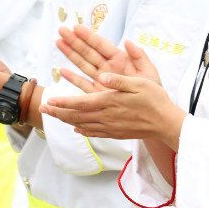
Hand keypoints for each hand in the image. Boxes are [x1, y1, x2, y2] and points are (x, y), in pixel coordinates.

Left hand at [40, 73, 184, 149]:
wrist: (165, 123)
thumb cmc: (154, 99)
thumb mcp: (139, 83)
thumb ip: (119, 79)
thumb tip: (101, 74)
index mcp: (110, 101)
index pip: (80, 103)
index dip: (63, 102)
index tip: (49, 100)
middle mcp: (106, 116)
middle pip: (76, 115)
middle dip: (58, 112)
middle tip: (43, 108)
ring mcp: (110, 126)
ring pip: (82, 125)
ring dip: (66, 120)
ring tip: (54, 117)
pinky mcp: (116, 133)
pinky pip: (94, 133)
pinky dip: (82, 130)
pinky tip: (77, 129)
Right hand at [56, 24, 161, 93]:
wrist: (152, 112)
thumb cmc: (153, 90)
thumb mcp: (149, 72)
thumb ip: (140, 56)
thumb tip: (128, 41)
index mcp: (120, 60)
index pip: (102, 45)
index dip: (89, 36)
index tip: (76, 27)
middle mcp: (109, 68)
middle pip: (89, 52)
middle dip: (75, 41)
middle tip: (62, 30)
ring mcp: (102, 80)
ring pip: (83, 64)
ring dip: (70, 54)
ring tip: (58, 42)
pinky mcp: (98, 93)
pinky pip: (83, 83)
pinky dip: (72, 78)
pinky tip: (62, 70)